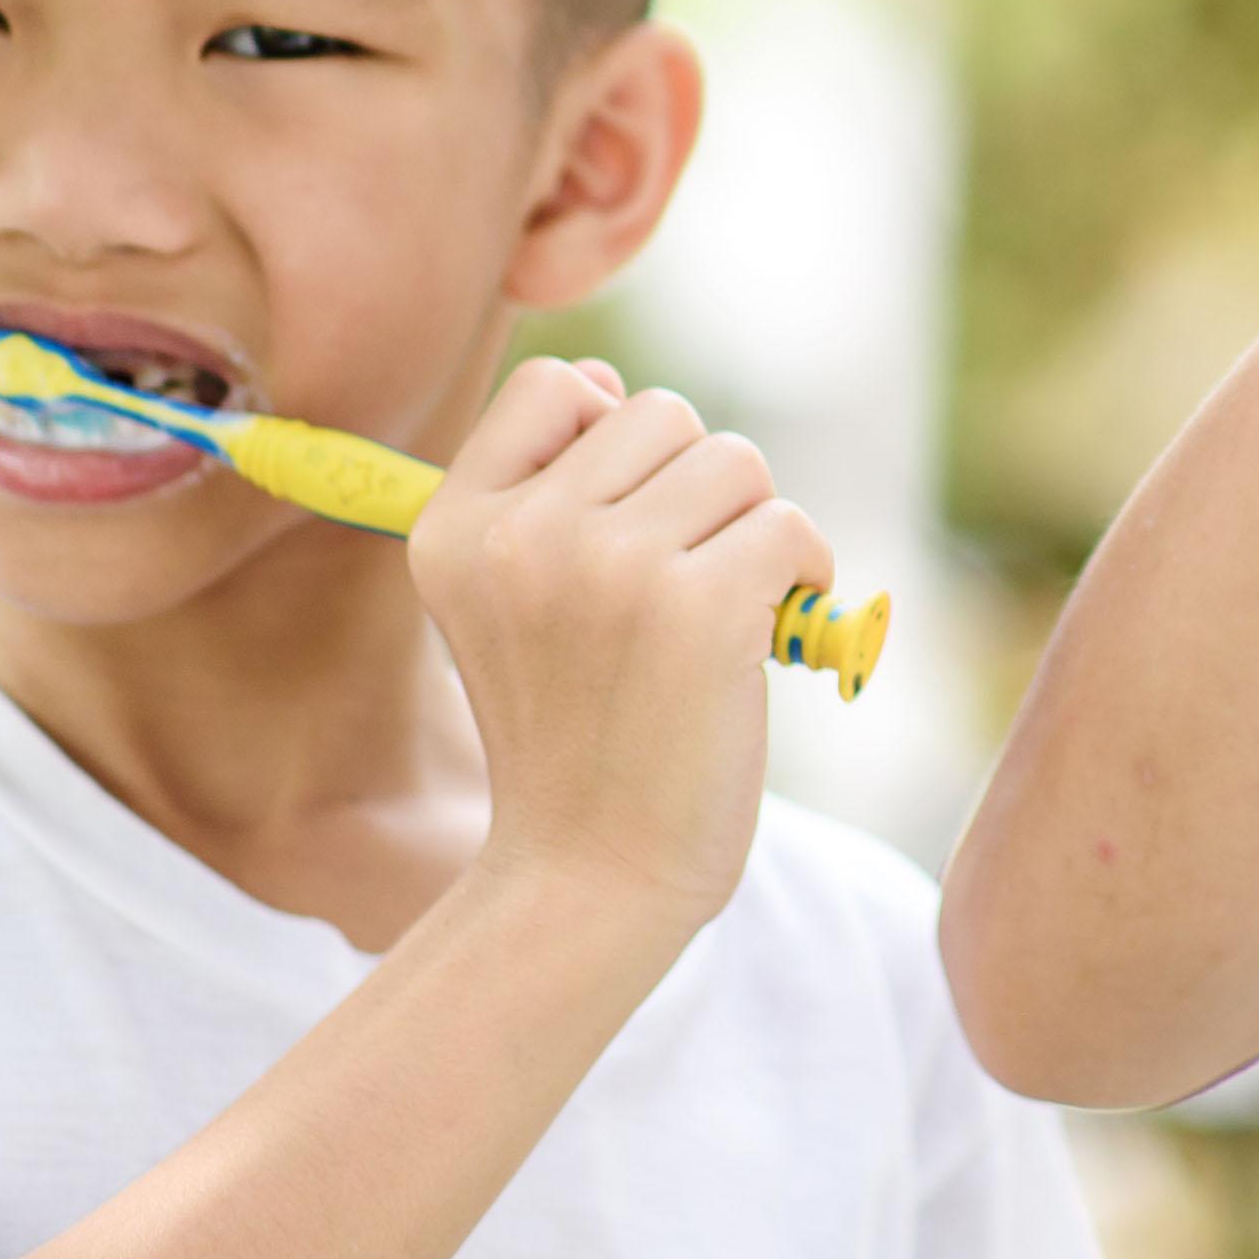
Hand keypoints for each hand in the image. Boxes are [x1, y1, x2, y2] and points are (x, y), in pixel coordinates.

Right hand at [409, 356, 835, 931]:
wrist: (591, 878)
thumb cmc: (571, 736)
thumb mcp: (506, 605)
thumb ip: (544, 488)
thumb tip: (606, 381)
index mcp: (453, 527)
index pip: (555, 384)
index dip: (610, 436)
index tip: (621, 526)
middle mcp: (520, 536)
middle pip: (662, 415)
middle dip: (695, 491)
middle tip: (676, 590)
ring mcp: (609, 568)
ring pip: (735, 460)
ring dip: (752, 529)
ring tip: (720, 614)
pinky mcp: (699, 608)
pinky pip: (788, 524)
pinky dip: (804, 569)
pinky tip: (771, 633)